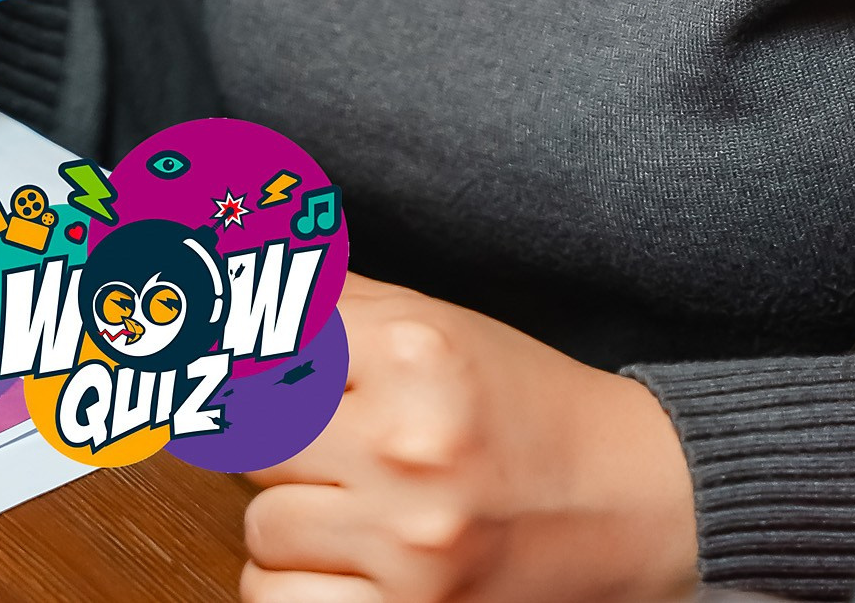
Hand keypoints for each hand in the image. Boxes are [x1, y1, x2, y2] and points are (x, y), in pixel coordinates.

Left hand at [243, 273, 698, 602]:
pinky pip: (272, 602)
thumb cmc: (523, 407)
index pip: (258, 351)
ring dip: (298, 522)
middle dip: (284, 445)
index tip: (246, 375)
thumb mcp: (436, 325)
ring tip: (362, 507)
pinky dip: (298, 587)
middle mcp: (410, 445)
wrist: (630, 500)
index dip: (246, 366)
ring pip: (262, 530)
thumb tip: (223, 284)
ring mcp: (408, 543)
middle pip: (250, 442)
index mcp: (417, 353)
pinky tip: (353, 561)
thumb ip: (329, 300)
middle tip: (337, 446)